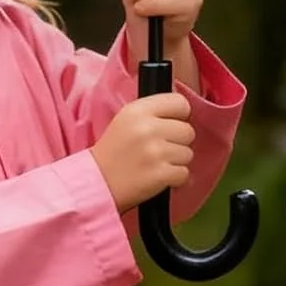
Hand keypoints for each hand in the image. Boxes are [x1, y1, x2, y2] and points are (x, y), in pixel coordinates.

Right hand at [91, 94, 194, 212]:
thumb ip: (154, 111)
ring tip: (156, 164)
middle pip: (188, 131)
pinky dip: (175, 179)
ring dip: (176, 162)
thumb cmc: (114, 151)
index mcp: (138, 110)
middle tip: (159, 150)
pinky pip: (184, 173)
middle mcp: (147, 128)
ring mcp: (155, 152)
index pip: (180, 103)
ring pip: (188, 153)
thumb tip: (183, 109)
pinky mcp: (160, 174)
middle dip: (178, 142)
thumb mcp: (126, 119)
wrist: (97, 182)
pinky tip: (158, 177)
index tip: (170, 125)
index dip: (179, 116)